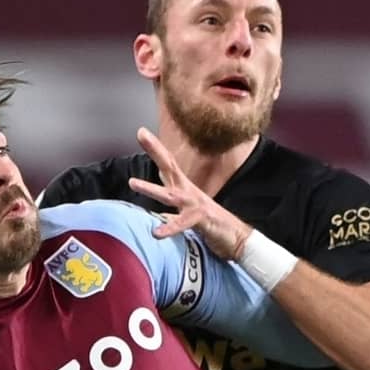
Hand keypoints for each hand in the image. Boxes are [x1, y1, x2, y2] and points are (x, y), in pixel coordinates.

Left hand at [127, 127, 251, 259]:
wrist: (237, 237)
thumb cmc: (210, 223)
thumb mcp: (187, 208)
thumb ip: (173, 200)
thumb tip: (159, 192)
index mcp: (184, 188)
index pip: (168, 164)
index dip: (156, 148)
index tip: (142, 132)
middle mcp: (189, 192)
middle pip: (170, 167)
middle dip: (155, 150)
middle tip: (141, 133)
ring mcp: (195, 204)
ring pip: (170, 195)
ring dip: (150, 188)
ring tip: (132, 183)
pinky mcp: (201, 219)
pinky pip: (183, 223)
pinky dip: (170, 227)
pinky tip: (157, 232)